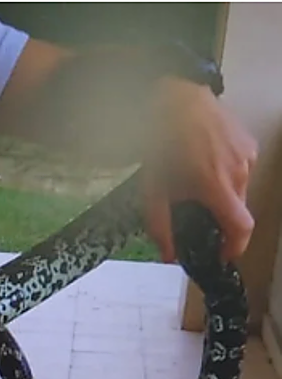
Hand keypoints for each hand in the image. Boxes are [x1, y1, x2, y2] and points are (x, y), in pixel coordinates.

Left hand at [142, 78, 257, 262]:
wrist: (180, 97)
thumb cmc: (162, 142)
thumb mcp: (152, 188)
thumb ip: (160, 225)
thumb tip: (168, 256)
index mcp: (216, 185)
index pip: (241, 227)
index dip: (234, 247)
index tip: (220, 256)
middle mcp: (239, 172)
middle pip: (237, 211)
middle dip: (218, 220)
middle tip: (195, 216)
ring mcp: (248, 156)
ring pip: (239, 191)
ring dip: (220, 196)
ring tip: (195, 183)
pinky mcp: (250, 144)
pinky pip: (241, 171)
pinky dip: (225, 177)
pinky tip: (204, 165)